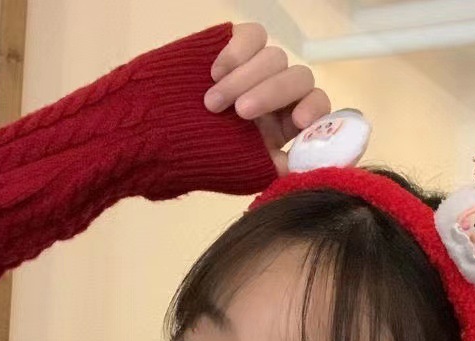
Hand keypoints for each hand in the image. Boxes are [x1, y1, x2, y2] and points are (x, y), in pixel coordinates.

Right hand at [204, 22, 331, 176]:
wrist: (157, 139)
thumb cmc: (202, 159)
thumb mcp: (245, 171)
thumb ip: (277, 167)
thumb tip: (306, 164)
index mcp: (285, 124)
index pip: (317, 106)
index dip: (314, 109)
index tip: (297, 121)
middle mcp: (277, 94)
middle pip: (299, 78)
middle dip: (271, 94)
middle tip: (240, 112)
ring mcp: (257, 69)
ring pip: (275, 58)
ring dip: (243, 80)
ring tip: (212, 103)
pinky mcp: (235, 46)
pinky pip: (252, 36)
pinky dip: (236, 53)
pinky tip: (214, 73)